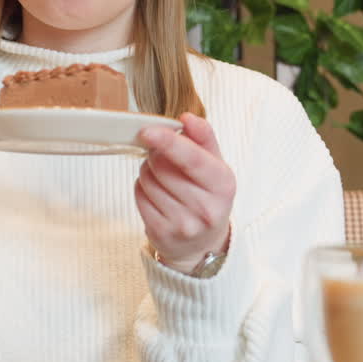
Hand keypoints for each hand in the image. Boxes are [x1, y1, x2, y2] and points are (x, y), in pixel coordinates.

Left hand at [134, 113, 234, 274]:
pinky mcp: (162, 233)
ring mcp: (183, 224)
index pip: (193, 159)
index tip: (147, 131)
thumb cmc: (207, 194)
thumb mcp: (215, 165)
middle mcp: (206, 208)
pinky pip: (139, 196)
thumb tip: (187, 118)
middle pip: (162, 166)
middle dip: (156, 154)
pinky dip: (142, 188)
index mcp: (223, 185)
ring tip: (163, 178)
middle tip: (164, 157)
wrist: (203, 243)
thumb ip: (203, 137)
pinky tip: (156, 194)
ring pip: (147, 180)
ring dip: (148, 171)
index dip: (168, 142)